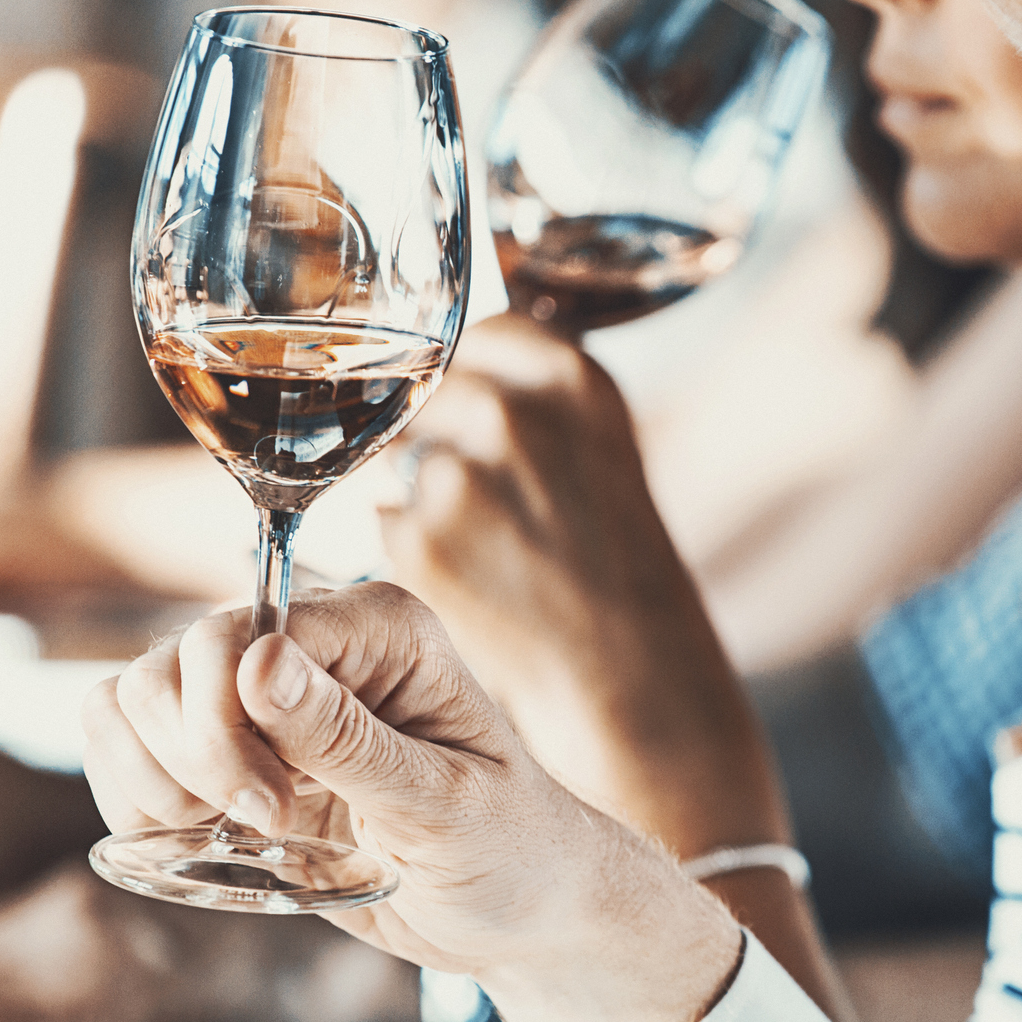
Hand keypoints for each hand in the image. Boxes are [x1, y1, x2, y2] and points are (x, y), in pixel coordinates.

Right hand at [81, 583, 741, 1021]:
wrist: (519, 909)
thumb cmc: (510, 850)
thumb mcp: (443, 806)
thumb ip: (350, 741)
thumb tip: (259, 662)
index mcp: (380, 630)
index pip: (238, 633)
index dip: (226, 724)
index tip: (277, 809)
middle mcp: (314, 644)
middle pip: (171, 663)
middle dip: (194, 758)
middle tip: (273, 824)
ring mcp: (263, 697)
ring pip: (131, 697)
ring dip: (154, 777)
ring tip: (232, 831)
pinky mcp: (230, 752)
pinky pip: (126, 742)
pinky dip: (136, 793)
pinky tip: (198, 835)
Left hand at [380, 313, 788, 853]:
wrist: (639, 683)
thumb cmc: (624, 574)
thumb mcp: (602, 450)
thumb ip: (536, 395)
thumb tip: (452, 356)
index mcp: (573, 377)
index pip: (474, 337)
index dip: (469, 384)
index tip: (484, 425)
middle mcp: (516, 414)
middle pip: (422, 395)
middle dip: (435, 442)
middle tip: (487, 509)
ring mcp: (462, 476)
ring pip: (394, 457)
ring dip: (416, 496)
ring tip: (485, 551)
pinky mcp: (422, 543)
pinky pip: (382, 521)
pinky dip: (410, 552)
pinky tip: (469, 584)